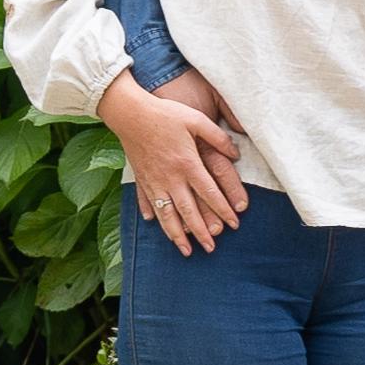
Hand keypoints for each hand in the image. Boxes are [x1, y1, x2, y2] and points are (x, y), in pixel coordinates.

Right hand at [99, 73, 246, 254]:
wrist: (129, 113)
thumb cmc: (165, 114)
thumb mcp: (197, 120)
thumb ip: (218, 138)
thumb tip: (236, 154)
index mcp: (188, 163)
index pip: (209, 193)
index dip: (223, 210)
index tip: (234, 223)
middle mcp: (170, 177)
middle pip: (189, 211)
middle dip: (202, 232)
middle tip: (213, 248)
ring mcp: (153, 180)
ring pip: (167, 214)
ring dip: (177, 234)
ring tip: (186, 250)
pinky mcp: (141, 179)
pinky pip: (149, 203)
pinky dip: (154, 217)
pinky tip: (158, 227)